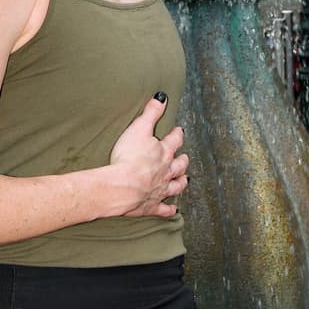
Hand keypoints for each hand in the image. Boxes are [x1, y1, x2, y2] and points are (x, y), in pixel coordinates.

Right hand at [108, 94, 187, 217]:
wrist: (122, 187)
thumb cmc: (128, 157)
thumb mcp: (139, 128)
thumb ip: (151, 112)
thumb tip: (162, 97)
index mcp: (163, 152)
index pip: (175, 140)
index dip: (177, 134)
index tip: (179, 130)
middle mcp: (166, 171)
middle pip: (179, 165)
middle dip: (183, 160)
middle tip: (185, 157)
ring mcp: (160, 189)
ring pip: (176, 186)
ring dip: (181, 182)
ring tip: (186, 179)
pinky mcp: (151, 206)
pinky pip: (164, 209)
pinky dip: (169, 210)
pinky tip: (174, 211)